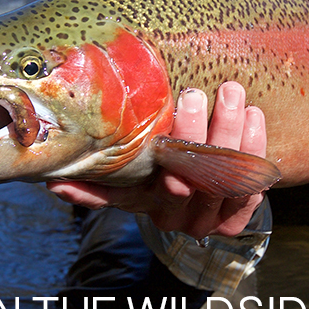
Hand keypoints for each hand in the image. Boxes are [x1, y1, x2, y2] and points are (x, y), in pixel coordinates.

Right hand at [46, 82, 266, 238]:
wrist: (205, 193)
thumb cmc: (156, 176)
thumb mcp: (127, 181)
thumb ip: (96, 184)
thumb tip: (52, 182)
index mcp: (151, 207)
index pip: (153, 193)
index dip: (160, 172)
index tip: (158, 142)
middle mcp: (184, 217)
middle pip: (194, 179)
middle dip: (195, 135)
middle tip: (194, 95)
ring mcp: (217, 213)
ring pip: (228, 176)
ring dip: (230, 131)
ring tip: (230, 91)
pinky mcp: (246, 208)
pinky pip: (255, 179)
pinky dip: (256, 146)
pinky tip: (254, 116)